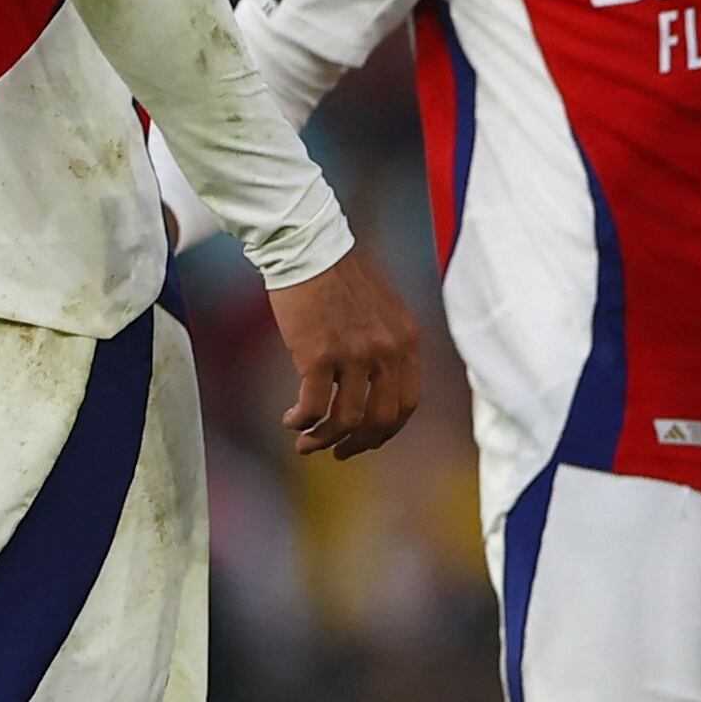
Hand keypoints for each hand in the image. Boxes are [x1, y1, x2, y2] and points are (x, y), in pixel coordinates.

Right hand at [267, 253, 422, 459]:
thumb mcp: (382, 312)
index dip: (388, 430)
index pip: (408, 402)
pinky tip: (291, 419)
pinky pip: (314, 406)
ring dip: (323, 439)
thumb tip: (372, 388)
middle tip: (337, 453)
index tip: (367, 440)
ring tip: (306, 442)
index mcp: (406, 340)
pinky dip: (302, 420)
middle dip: (359, 444)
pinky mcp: (320, 355)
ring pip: (346, 420)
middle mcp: (388, 350)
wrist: (310, 249)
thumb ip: (385, 345)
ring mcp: (356, 354)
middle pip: (382, 419)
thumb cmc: (339, 279)